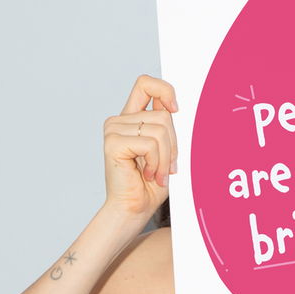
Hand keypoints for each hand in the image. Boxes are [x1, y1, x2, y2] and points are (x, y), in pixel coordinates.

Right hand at [102, 74, 178, 221]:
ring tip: (157, 174)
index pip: (146, 84)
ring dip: (166, 158)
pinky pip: (150, 143)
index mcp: (131, 118)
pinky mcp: (113, 143)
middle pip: (163, 116)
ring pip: (160, 130)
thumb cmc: (150, 185)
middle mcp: (120, 120)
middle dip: (173, 145)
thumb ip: (169, 128)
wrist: (133, 209)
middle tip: (166, 167)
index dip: (164, 90)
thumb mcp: (167, 151)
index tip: (176, 110)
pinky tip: (148, 175)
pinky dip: (157, 163)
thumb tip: (181, 110)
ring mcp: (113, 130)